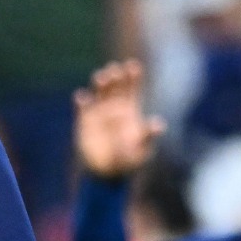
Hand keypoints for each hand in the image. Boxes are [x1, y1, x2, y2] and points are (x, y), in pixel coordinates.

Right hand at [74, 61, 163, 179]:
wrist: (107, 173)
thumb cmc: (129, 161)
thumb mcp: (142, 150)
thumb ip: (148, 136)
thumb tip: (159, 125)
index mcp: (129, 110)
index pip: (132, 88)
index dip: (133, 76)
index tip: (133, 66)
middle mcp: (113, 107)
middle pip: (115, 86)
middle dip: (115, 77)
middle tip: (115, 70)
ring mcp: (98, 112)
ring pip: (99, 92)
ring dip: (100, 84)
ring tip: (101, 77)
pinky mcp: (84, 121)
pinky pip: (82, 108)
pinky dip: (81, 101)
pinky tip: (82, 97)